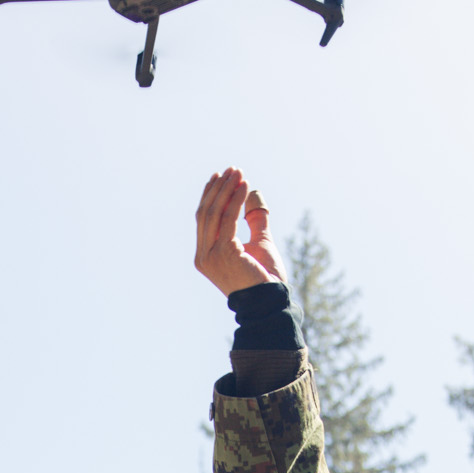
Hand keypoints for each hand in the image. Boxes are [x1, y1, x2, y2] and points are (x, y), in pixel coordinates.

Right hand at [194, 167, 283, 296]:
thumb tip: (254, 193)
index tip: (221, 177)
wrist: (270, 302)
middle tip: (232, 170)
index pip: (203, 219)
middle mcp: (203, 256)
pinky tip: (244, 186)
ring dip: (226, 190)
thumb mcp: (259, 243)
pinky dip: (236, 200)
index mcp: (205, 256)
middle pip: (205, 213)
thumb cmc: (265, 278)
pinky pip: (228, 219)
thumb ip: (254, 220)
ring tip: (238, 173)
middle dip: (218, 188)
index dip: (210, 196)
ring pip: (214, 213)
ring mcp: (211, 256)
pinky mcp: (224, 253)